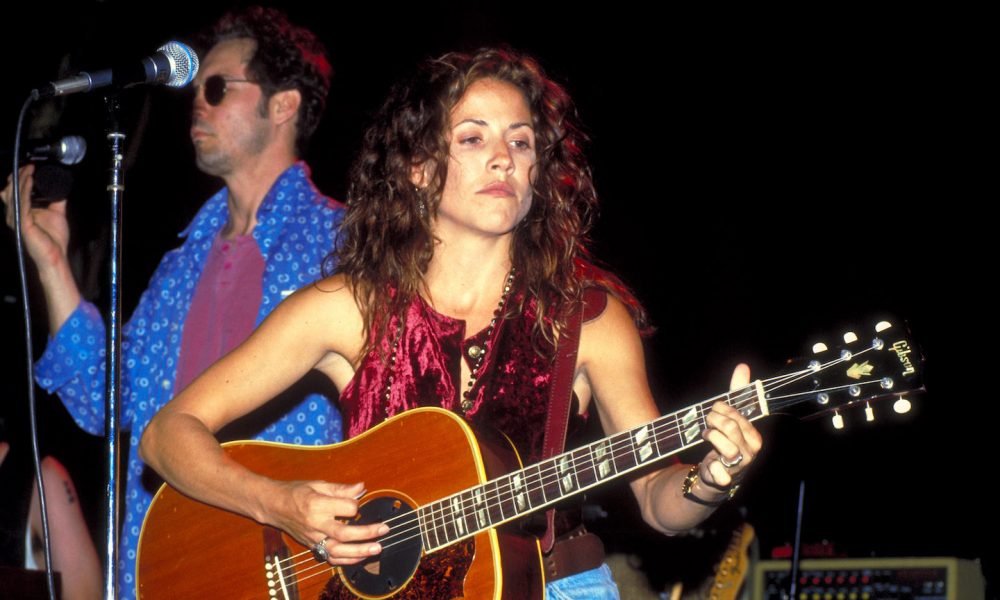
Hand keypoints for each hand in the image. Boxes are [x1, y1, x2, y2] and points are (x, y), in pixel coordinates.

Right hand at [2, 163, 71, 271]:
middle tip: (28, 166)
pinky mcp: (23, 224)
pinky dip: (26, 191)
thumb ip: (56, 201)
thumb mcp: (56, 213)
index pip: (14, 191)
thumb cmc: (54, 238)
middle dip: (18, 176)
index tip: (29, 167)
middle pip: (10, 191)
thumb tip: (61, 187)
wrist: (56, 255)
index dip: (19, 178)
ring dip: (22, 180)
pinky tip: (30, 180)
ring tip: (29, 169)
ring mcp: (17, 219)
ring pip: (15, 195)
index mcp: (21, 211)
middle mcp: (15, 214)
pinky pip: (23, 204)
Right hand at [271, 481, 387, 565]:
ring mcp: (313, 538)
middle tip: (384, 530)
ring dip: (360, 551)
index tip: (357, 501)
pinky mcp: (312, 546)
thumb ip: (341, 488)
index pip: (346, 508)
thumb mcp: (318, 484)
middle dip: (367, 533)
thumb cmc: (296, 492)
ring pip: (338, 551)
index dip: (356, 505)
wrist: (273, 505)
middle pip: (345, 533)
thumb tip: (362, 487)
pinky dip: (347, 560)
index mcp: (317, 504)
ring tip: (377, 548)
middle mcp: (315, 524)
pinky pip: (331, 558)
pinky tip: (361, 557)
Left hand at [699, 363, 762, 488]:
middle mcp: (750, 452)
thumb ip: (737, 394)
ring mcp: (739, 467)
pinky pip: (719, 473)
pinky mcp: (725, 481)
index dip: (722, 409)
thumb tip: (743, 367)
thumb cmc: (725, 441)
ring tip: (706, 435)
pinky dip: (711, 468)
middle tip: (707, 421)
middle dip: (713, 420)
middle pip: (730, 427)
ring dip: (710, 437)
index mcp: (753, 436)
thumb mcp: (731, 417)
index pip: (738, 416)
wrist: (715, 475)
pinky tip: (708, 463)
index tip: (714, 409)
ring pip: (726, 446)